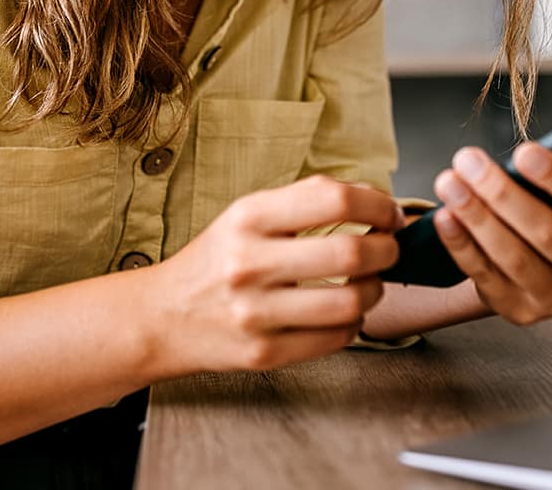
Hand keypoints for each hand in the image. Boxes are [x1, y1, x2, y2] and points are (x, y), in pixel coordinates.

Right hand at [143, 174, 403, 376]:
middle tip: (389, 249)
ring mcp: (255, 313)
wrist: (162, 317)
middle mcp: (249, 263)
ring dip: (375, 291)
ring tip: (369, 284)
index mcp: (248, 217)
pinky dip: (353, 324)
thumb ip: (306, 201)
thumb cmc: (216, 260)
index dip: (377, 205)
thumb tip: (375, 199)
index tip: (389, 214)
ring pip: (351, 303)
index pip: (335, 200)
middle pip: (351, 253)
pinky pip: (336, 340)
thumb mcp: (247, 215)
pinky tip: (344, 313)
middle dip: (387, 250)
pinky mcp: (264, 353)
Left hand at [432, 143, 551, 325]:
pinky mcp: (520, 312)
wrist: (533, 263)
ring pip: (514, 256)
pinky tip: (444, 218)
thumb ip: (549, 180)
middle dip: (502, 192)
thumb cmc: (549, 212)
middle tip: (468, 160)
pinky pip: (485, 276)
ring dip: (476, 216)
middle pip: (547, 232)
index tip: (523, 152)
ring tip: (449, 183)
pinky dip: (461, 245)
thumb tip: (511, 161)